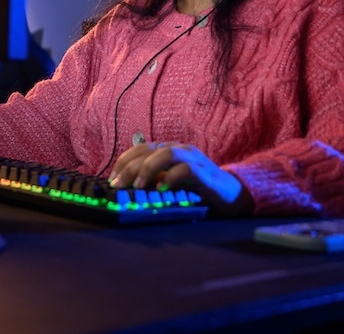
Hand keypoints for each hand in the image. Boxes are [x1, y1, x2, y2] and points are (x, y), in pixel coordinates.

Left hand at [108, 142, 254, 216]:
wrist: (231, 195)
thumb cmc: (197, 189)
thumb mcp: (169, 182)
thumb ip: (152, 180)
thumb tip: (126, 187)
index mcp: (168, 150)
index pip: (140, 148)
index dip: (123, 162)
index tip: (113, 180)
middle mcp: (178, 149)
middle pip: (148, 150)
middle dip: (129, 168)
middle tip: (119, 186)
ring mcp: (192, 159)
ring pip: (166, 153)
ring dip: (148, 169)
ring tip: (139, 186)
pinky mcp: (204, 173)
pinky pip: (185, 169)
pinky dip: (171, 178)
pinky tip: (162, 189)